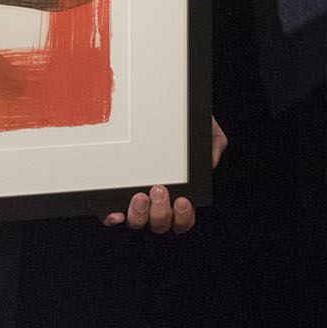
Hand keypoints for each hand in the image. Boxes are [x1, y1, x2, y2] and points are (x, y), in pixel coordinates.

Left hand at [102, 117, 226, 233]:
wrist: (158, 103)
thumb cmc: (181, 120)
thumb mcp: (204, 128)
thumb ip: (215, 143)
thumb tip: (210, 162)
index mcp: (178, 193)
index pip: (182, 220)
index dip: (183, 218)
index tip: (182, 201)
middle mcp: (155, 201)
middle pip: (160, 224)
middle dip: (161, 213)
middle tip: (159, 190)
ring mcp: (134, 199)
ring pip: (136, 222)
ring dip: (139, 215)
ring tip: (140, 195)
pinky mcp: (114, 192)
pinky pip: (112, 215)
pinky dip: (113, 218)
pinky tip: (116, 213)